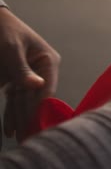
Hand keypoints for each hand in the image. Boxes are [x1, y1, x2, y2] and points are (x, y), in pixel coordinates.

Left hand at [0, 7, 59, 140]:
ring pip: (25, 102)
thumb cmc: (3, 30)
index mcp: (48, 61)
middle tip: (27, 137)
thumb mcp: (10, 48)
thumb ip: (22, 69)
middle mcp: (42, 71)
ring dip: (21, 119)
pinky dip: (12, 113)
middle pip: (36, 99)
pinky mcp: (18, 80)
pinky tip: (10, 129)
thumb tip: (37, 86)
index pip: (46, 89)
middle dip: (30, 118)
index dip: (40, 107)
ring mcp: (30, 77)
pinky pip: (15, 99)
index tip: (35, 124)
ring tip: (19, 138)